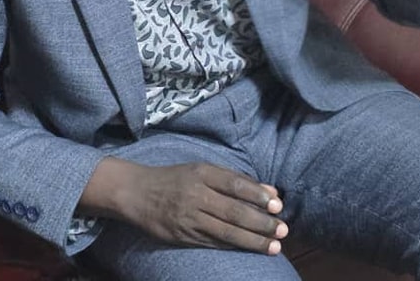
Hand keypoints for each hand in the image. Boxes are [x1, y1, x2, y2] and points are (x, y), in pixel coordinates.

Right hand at [80, 158, 287, 253]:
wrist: (136, 193)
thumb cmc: (175, 178)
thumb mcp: (201, 171)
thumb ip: (235, 180)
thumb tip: (271, 192)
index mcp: (201, 173)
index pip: (235, 184)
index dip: (257, 195)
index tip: (278, 205)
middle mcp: (195, 194)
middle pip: (233, 211)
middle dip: (261, 222)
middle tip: (283, 230)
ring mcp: (188, 217)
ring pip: (226, 231)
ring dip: (253, 240)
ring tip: (274, 247)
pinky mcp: (183, 236)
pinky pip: (213, 243)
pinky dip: (234, 246)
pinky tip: (251, 249)